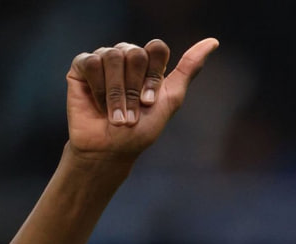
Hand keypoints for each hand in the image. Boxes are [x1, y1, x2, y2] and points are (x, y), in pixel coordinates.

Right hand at [66, 37, 218, 161]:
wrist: (111, 148)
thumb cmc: (141, 130)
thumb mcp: (171, 99)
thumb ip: (189, 69)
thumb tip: (213, 42)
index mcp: (149, 63)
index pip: (157, 48)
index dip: (154, 76)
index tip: (150, 103)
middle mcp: (127, 57)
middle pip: (135, 53)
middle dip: (134, 88)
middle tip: (132, 113)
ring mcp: (104, 59)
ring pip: (113, 57)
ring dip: (116, 93)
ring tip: (115, 115)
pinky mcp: (82, 66)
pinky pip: (91, 62)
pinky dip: (97, 87)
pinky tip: (97, 103)